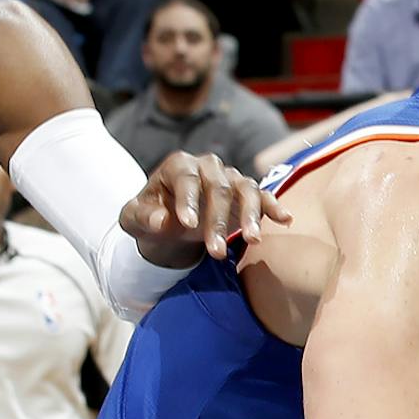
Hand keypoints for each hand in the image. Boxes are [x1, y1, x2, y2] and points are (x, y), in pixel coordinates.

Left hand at [119, 150, 292, 268]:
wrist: (169, 223)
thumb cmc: (151, 218)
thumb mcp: (134, 220)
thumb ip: (142, 217)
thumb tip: (163, 220)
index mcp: (178, 165)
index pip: (186, 178)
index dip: (188, 200)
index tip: (188, 225)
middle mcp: (207, 166)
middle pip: (218, 188)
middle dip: (218, 221)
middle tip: (216, 252)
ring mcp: (230, 178)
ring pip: (245, 189)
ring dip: (250, 215)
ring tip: (253, 239)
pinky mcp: (246, 194)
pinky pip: (263, 196)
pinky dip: (274, 206)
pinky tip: (285, 220)